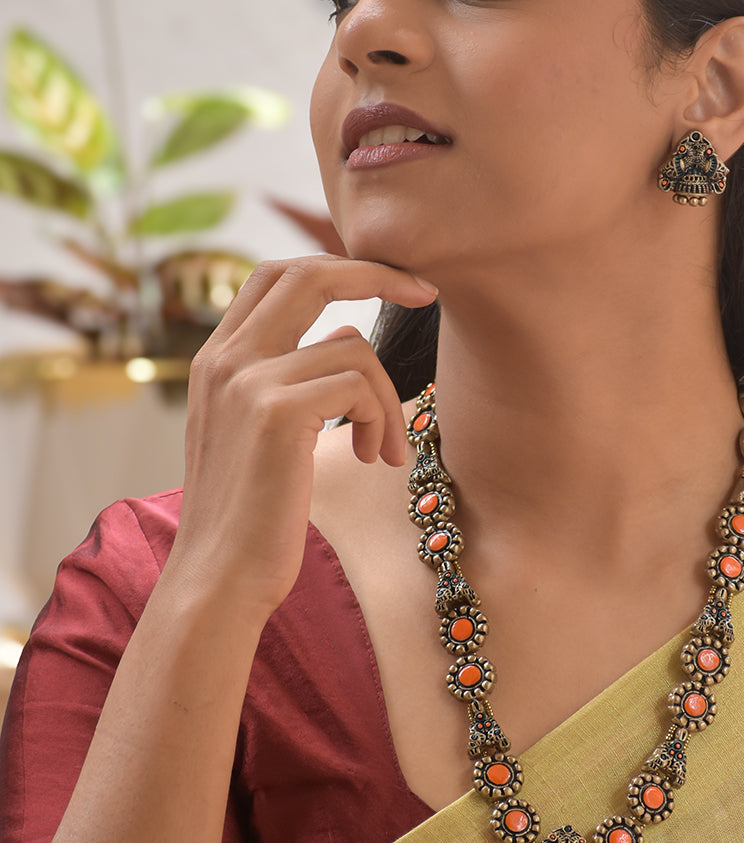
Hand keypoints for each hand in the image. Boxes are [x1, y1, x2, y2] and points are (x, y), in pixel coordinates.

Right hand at [168, 255, 436, 619]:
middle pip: (307, 274)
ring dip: (388, 399)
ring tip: (382, 449)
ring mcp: (247, 381)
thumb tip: (347, 336)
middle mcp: (224, 359)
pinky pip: (359, 385)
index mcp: (216, 358)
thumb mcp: (260, 431)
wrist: (220, 576)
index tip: (397, 282)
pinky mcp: (277, 412)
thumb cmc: (252, 513)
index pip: (275, 274)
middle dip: (377, 273)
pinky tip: (370, 458)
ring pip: (354, 347)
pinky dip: (380, 419)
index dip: (339, 266)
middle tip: (429, 294)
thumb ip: (289, 378)